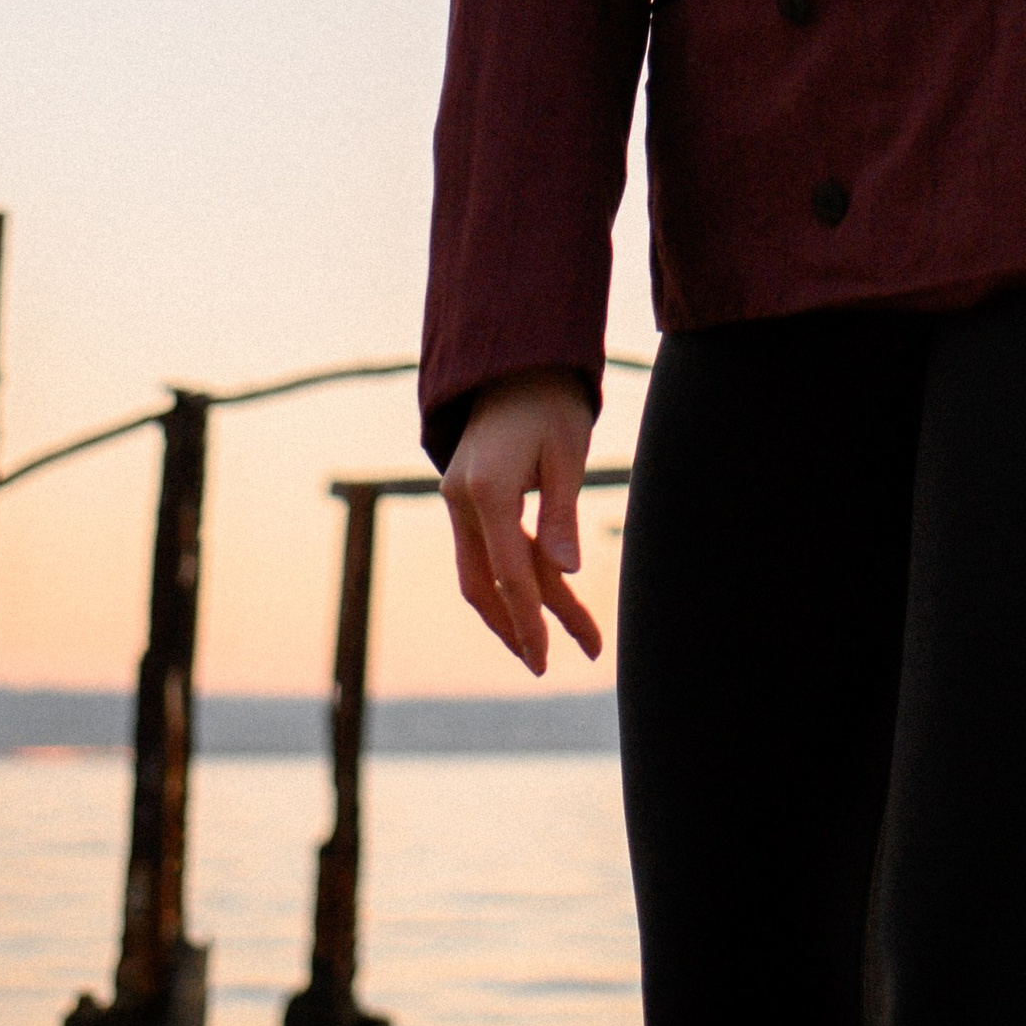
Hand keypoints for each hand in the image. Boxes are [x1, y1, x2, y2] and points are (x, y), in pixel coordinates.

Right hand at [440, 368, 602, 673]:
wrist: (517, 359)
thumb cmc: (551, 402)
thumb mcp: (567, 453)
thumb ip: (561, 514)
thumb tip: (567, 573)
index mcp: (487, 490)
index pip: (508, 573)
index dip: (529, 621)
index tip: (546, 659)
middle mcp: (461, 500)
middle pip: (482, 584)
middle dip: (514, 627)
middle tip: (545, 665)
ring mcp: (458, 499)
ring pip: (480, 573)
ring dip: (515, 608)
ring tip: (556, 644)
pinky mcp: (467, 497)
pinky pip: (487, 549)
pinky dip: (514, 576)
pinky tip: (545, 599)